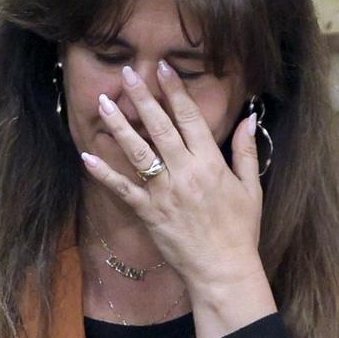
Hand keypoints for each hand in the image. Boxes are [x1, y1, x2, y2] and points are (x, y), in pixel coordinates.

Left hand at [80, 62, 276, 337]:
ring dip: (119, 125)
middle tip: (126, 74)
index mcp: (210, 163)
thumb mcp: (251, 188)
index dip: (174, 91)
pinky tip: (87, 155)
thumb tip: (249, 118)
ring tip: (103, 103)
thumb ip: (245, 151)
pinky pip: (122, 189)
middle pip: (159, 127)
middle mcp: (185, 172)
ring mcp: (164, 192)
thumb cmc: (240, 230)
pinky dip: (104, 173)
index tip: (162, 68)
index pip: (189, 118)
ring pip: (137, 152)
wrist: (223, 269)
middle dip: (142, 98)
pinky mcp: (148, 212)